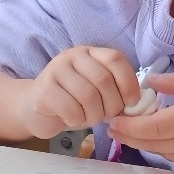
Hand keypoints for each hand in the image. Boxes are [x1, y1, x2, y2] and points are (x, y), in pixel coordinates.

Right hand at [18, 46, 141, 139]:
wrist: (35, 108)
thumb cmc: (73, 100)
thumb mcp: (97, 90)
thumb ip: (116, 90)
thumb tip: (138, 103)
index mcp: (89, 53)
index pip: (115, 59)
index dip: (128, 82)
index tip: (131, 102)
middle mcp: (71, 56)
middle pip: (103, 80)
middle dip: (112, 105)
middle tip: (106, 116)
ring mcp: (54, 71)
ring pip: (88, 96)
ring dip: (94, 115)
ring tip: (88, 118)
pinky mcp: (43, 90)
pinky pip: (71, 109)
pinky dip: (77, 120)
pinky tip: (72, 119)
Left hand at [107, 73, 173, 173]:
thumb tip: (147, 82)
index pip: (155, 126)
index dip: (130, 126)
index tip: (114, 118)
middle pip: (153, 142)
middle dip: (130, 135)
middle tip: (113, 124)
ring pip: (162, 153)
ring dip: (145, 142)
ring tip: (133, 129)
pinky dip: (165, 149)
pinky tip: (162, 138)